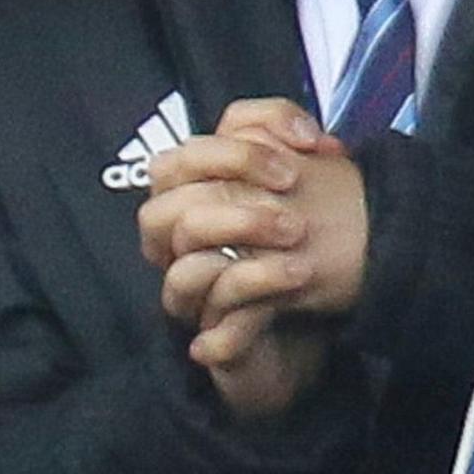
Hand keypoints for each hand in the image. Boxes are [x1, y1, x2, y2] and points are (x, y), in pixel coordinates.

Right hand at [140, 99, 359, 419]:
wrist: (310, 337)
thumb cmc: (296, 256)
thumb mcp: (298, 199)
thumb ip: (289, 156)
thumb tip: (305, 136)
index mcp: (186, 208)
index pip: (178, 161)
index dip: (233, 149)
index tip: (300, 152)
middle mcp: (176, 251)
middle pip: (163, 210)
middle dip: (230, 195)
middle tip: (291, 191)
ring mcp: (189, 295)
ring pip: (182, 263)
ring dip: (238, 238)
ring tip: (296, 234)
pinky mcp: (212, 337)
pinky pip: (216, 308)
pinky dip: (253, 285)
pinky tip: (297, 274)